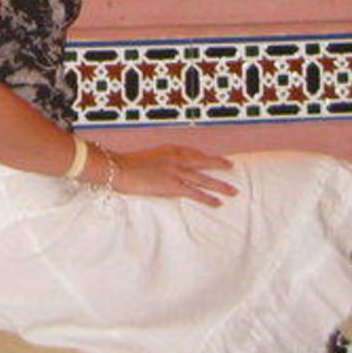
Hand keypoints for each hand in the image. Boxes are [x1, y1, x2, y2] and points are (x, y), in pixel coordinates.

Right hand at [110, 143, 236, 206]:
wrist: (118, 168)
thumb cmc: (126, 165)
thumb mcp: (145, 158)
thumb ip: (157, 162)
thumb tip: (160, 170)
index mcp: (168, 149)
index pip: (192, 152)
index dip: (204, 156)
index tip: (214, 158)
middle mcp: (176, 158)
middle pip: (203, 161)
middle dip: (218, 164)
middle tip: (231, 166)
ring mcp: (175, 171)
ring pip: (204, 178)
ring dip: (220, 185)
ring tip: (233, 190)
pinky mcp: (172, 185)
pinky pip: (195, 192)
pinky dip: (207, 198)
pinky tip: (217, 203)